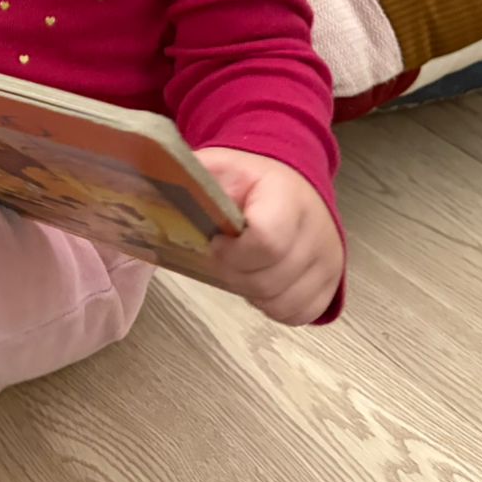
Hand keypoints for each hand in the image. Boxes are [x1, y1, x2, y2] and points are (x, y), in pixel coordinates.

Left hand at [198, 148, 342, 325]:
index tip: (217, 242)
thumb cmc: (249, 178)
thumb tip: (148, 194)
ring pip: (283, 304)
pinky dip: (274, 305)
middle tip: (223, 257)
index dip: (232, 252)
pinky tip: (262, 279)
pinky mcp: (332, 283)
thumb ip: (191, 181)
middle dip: (234, 274)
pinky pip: (299, 314)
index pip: (266, 242)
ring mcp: (330, 261)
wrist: (292, 181)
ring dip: (253, 292)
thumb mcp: (218, 167)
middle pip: (270, 279)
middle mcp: (318, 232)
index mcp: (288, 197)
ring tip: (244, 266)